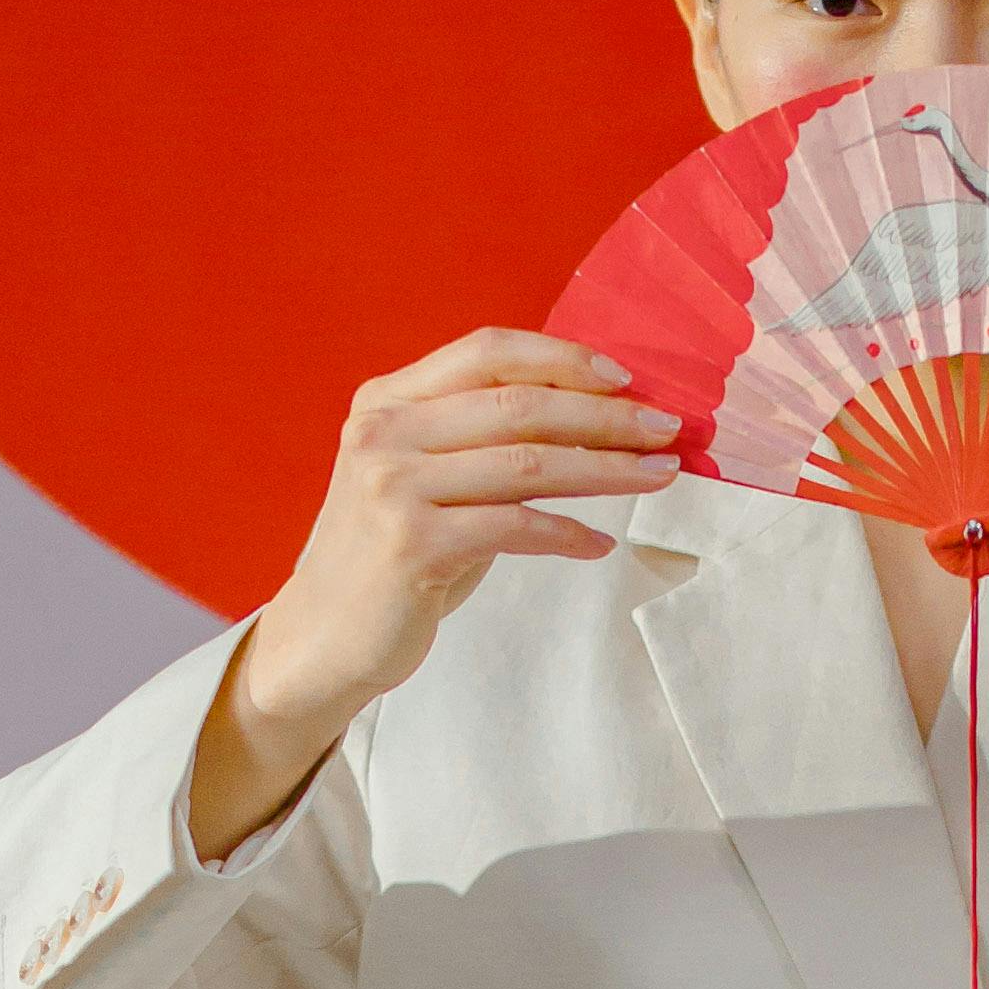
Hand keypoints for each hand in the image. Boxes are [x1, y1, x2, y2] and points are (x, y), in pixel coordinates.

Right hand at [193, 332, 680, 851]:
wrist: (321, 635)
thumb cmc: (389, 555)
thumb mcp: (424, 476)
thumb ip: (479, 437)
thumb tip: (591, 416)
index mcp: (388, 399)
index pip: (487, 352)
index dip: (562, 358)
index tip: (625, 376)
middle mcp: (385, 431)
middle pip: (520, 405)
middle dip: (605, 415)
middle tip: (667, 427)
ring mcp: (394, 486)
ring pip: (527, 463)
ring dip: (605, 468)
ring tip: (658, 474)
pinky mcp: (411, 544)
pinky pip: (513, 528)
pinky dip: (565, 533)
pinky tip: (599, 543)